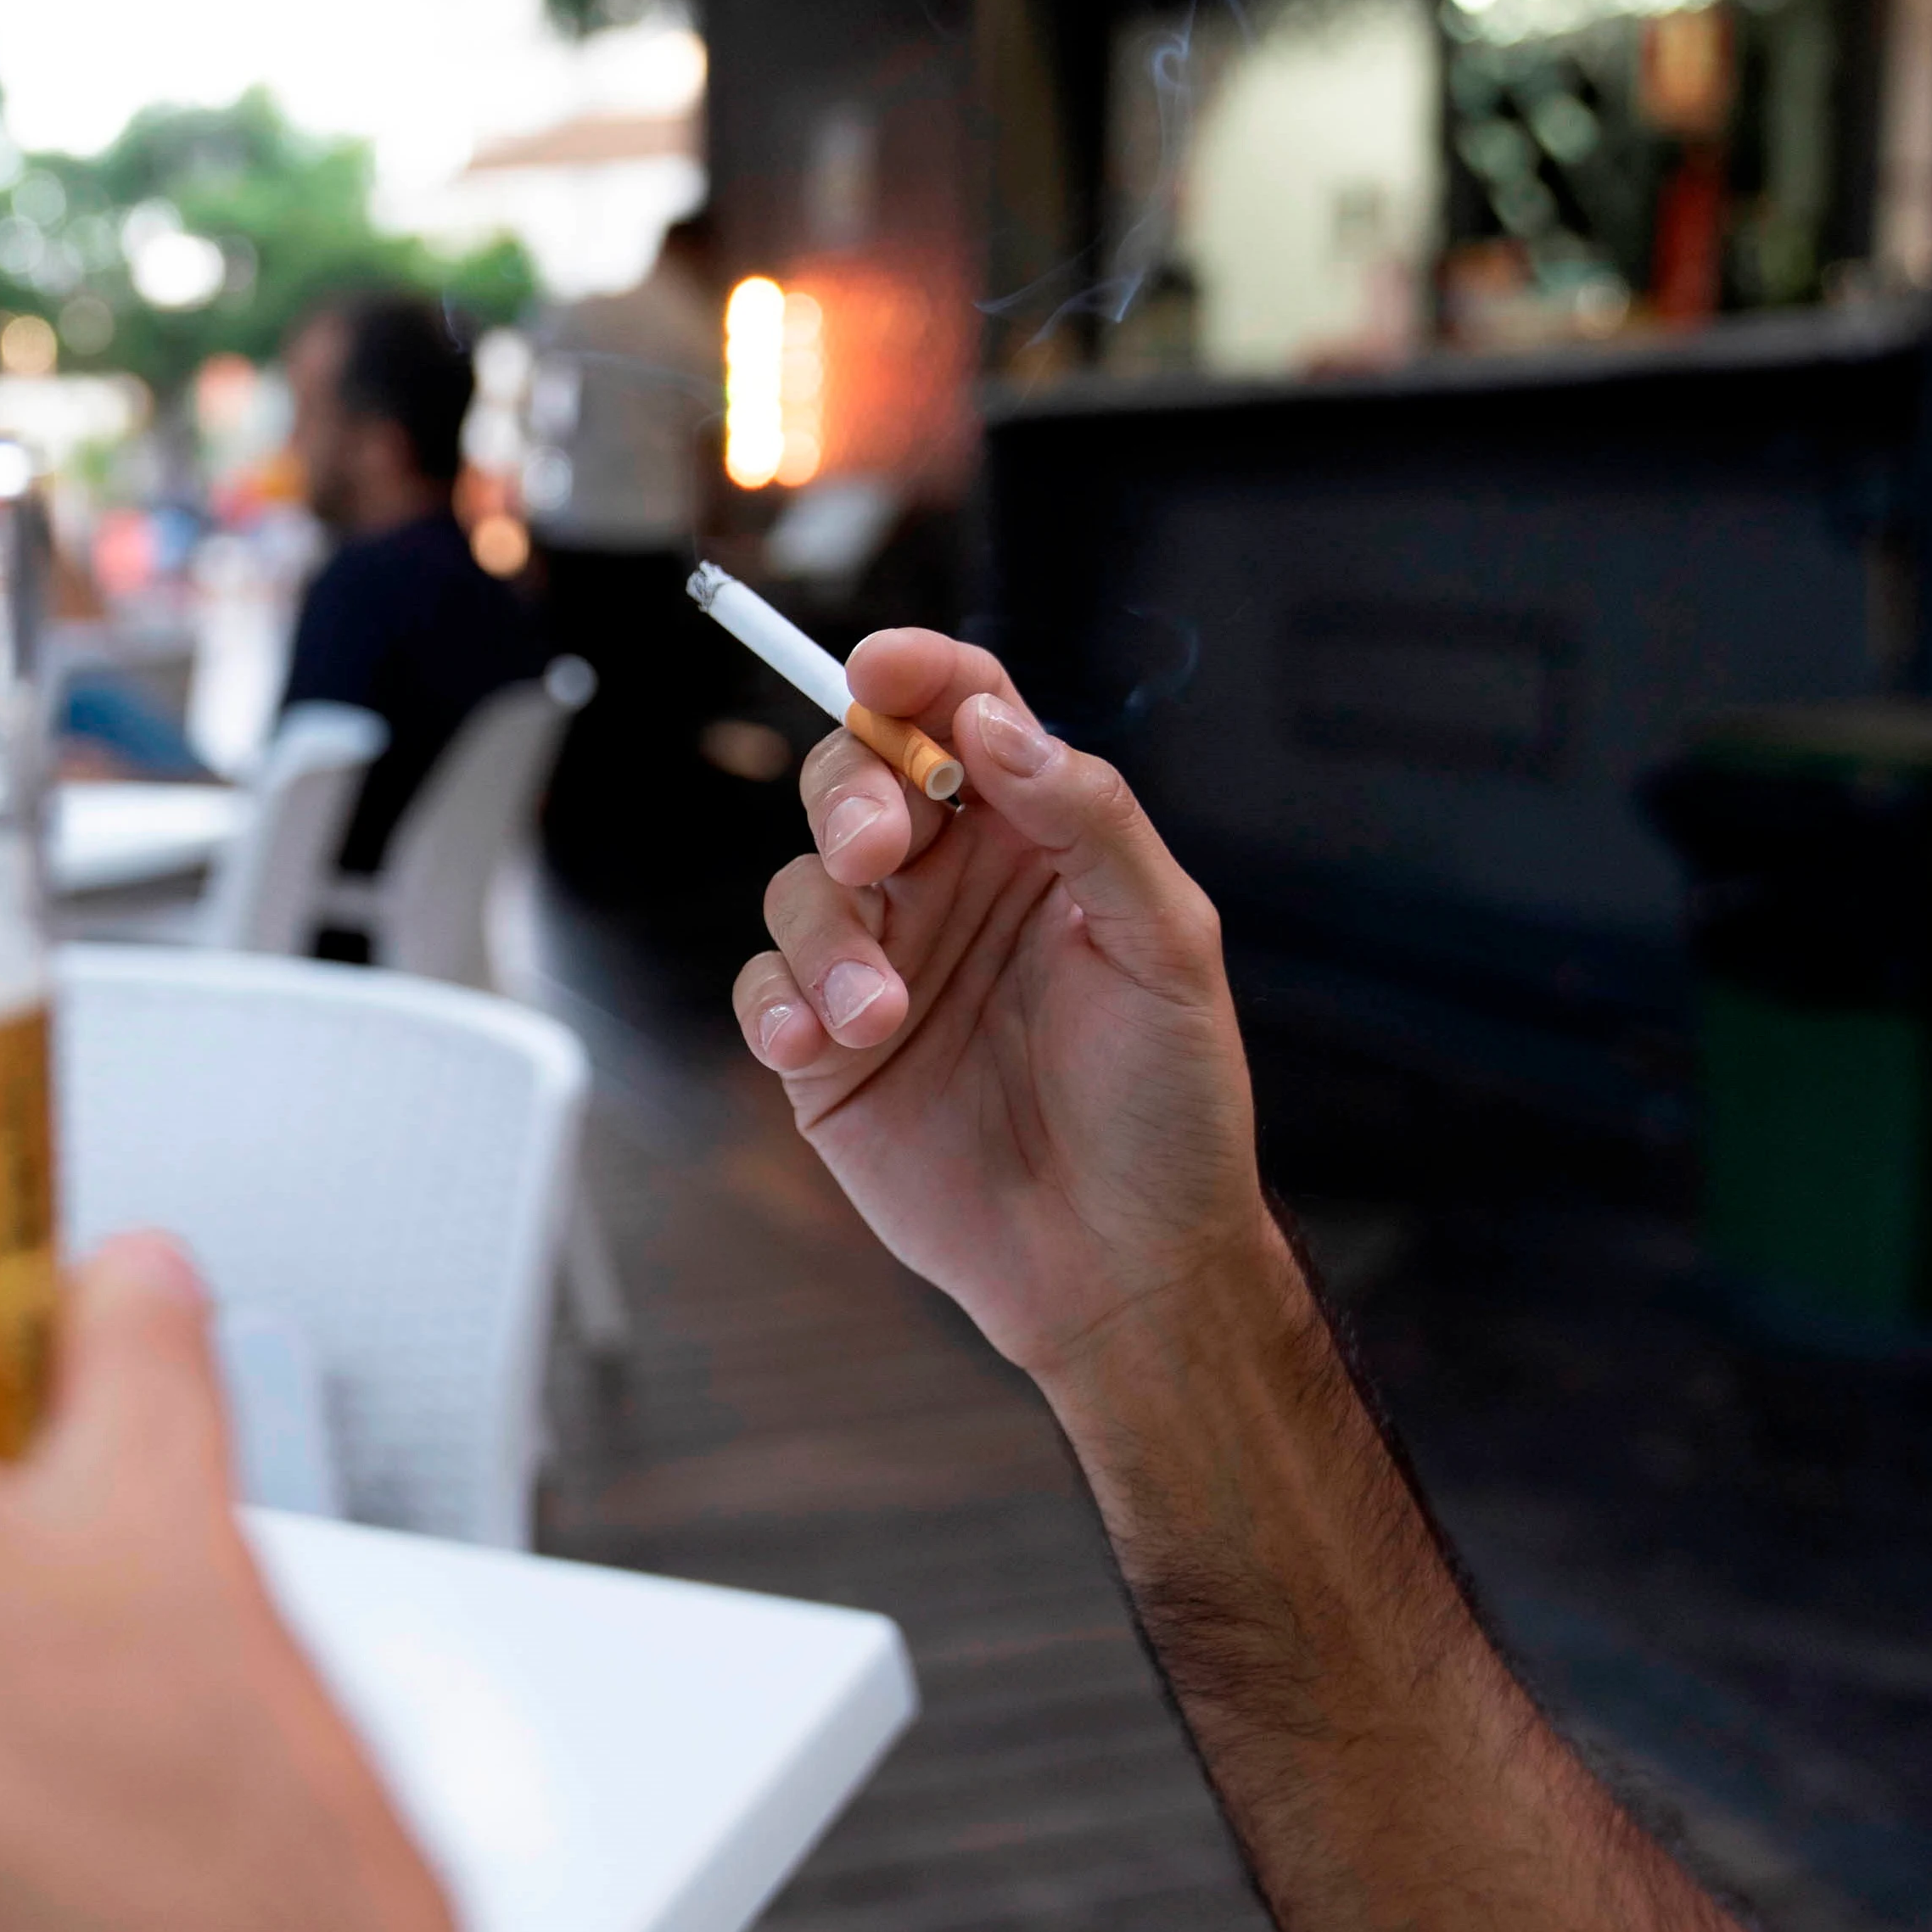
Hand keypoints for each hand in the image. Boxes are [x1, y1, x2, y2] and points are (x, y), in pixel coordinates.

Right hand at [732, 628, 1276, 1375]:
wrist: (1122, 1265)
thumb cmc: (1168, 1107)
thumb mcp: (1165, 945)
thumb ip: (1087, 820)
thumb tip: (995, 723)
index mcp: (1035, 841)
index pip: (963, 715)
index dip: (918, 674)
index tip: (880, 667)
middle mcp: (949, 890)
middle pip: (856, 779)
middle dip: (851, 797)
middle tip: (883, 854)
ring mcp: (880, 968)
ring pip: (801, 888)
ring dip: (827, 937)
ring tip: (880, 1016)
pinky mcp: (825, 1054)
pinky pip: (763, 991)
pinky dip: (776, 1004)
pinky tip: (813, 1045)